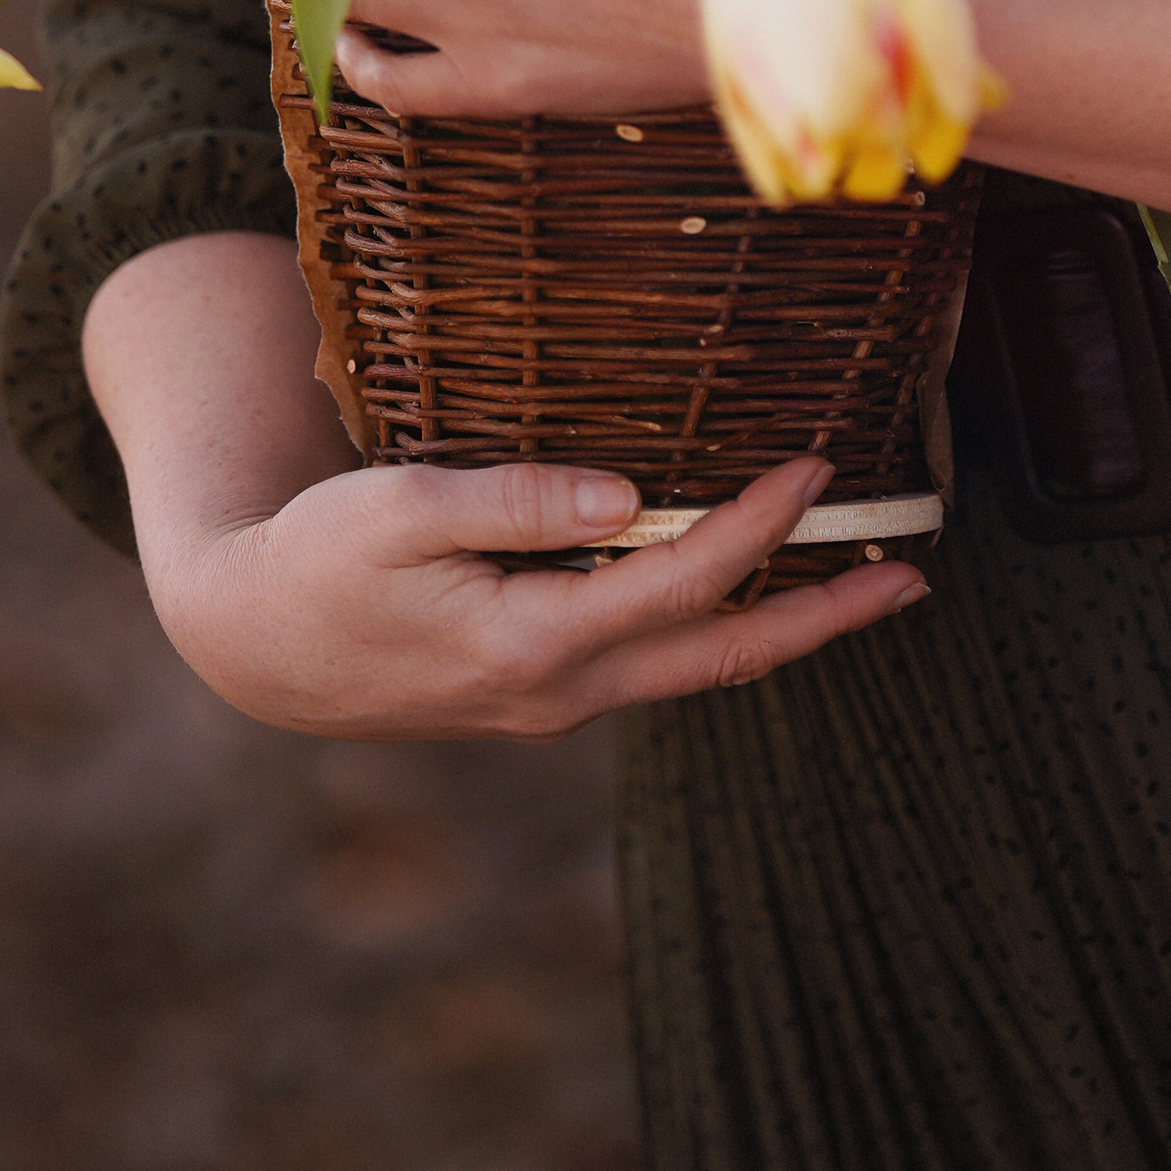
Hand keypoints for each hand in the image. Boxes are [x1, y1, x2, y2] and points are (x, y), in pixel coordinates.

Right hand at [143, 444, 926, 740]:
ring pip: (695, 670)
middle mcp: (558, 691)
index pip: (677, 583)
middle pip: (720, 658)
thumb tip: (627, 497)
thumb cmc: (314, 559)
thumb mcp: (396, 510)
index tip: (816, 467)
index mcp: (528, 643)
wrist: (255, 645)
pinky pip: (655, 663)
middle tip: (915, 579)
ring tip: (868, 584)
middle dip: (823, 618)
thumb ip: (511, 502)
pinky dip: (718, 628)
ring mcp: (553, 703)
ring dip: (784, 629)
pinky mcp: (540, 691)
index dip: (755, 526)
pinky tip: (751, 590)